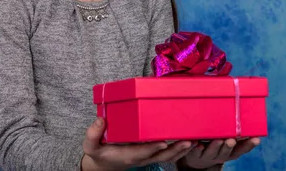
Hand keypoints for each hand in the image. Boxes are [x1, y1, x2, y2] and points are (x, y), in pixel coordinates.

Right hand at [81, 117, 195, 170]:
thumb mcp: (91, 147)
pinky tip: (192, 143)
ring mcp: (148, 157)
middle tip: (188, 141)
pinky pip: (169, 155)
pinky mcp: (153, 154)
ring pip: (168, 157)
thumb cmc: (100, 152)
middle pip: (161, 156)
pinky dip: (181, 150)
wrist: (106, 164)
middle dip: (175, 150)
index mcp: (128, 155)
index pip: (143, 152)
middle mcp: (141, 158)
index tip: (163, 142)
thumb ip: (93, 135)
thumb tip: (100, 120)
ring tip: (194, 142)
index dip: (153, 148)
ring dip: (182, 151)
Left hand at [178, 137, 260, 168]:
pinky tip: (197, 144)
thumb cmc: (214, 144)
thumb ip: (233, 130)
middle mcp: (219, 155)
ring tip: (218, 140)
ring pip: (211, 152)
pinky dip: (196, 148)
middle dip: (229, 146)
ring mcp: (207, 155)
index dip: (248, 145)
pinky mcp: (194, 154)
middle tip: (232, 140)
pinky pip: (194, 152)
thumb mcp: (226, 139)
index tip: (256, 139)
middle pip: (226, 152)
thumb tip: (245, 111)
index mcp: (229, 152)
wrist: (197, 159)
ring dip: (215, 146)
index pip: (241, 149)